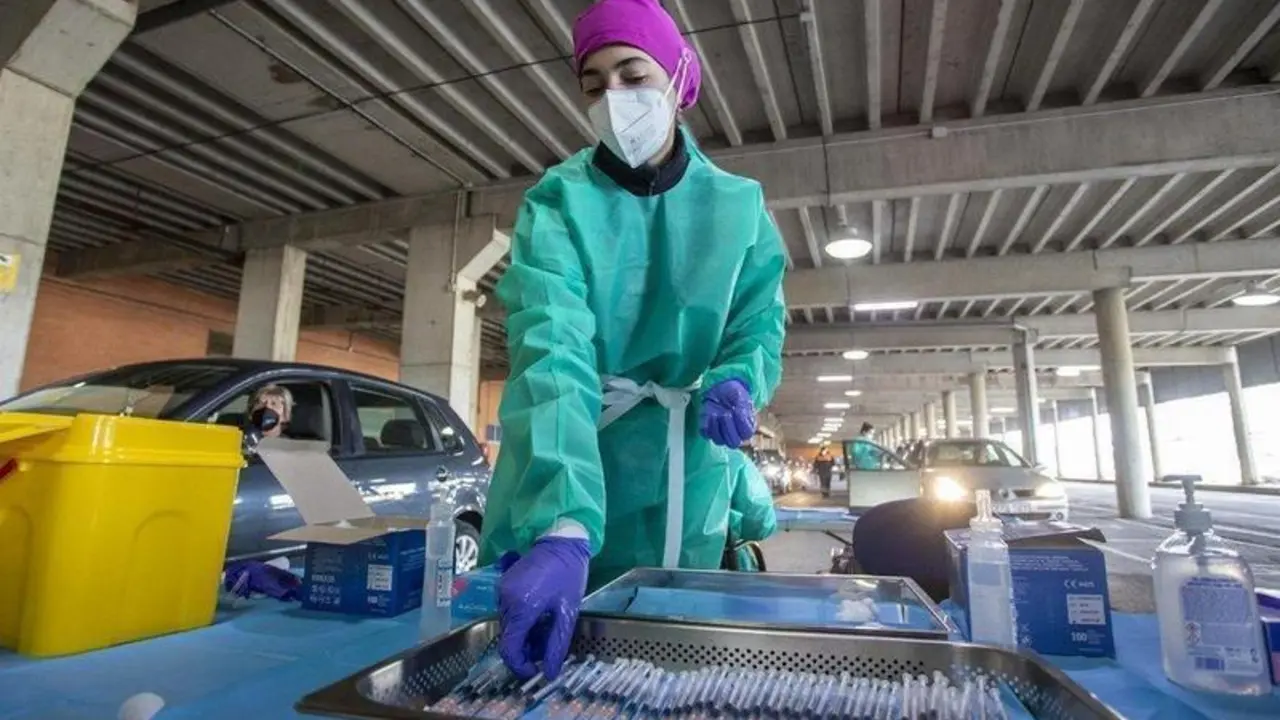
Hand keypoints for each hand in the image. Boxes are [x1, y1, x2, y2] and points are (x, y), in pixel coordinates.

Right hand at [496, 537, 590, 679]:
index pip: (509, 648)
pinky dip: (521, 622)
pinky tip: (538, 617)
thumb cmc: (569, 575)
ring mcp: (502, 591)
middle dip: (525, 650)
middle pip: (508, 638)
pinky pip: (508, 612)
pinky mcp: (503, 585)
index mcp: (522, 607)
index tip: (535, 670)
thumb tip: (550, 672)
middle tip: (546, 649)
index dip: (520, 665)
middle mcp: (506, 600)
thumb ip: (557, 644)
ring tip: (546, 629)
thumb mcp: (567, 612)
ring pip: (508, 626)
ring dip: (523, 635)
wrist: (561, 541)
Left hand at [700, 379, 755, 447]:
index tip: (737, 411)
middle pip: (733, 442)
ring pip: (719, 441)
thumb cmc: (733, 395)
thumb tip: (739, 415)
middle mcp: (734, 434)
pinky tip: (710, 413)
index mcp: (746, 427)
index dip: (741, 424)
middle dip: (729, 428)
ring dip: (717, 427)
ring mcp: (720, 434)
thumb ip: (743, 408)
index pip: (746, 434)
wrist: (720, 389)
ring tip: (717, 413)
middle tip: (726, 414)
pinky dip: (708, 424)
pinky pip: (706, 434)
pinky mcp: (707, 430)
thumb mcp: (742, 398)